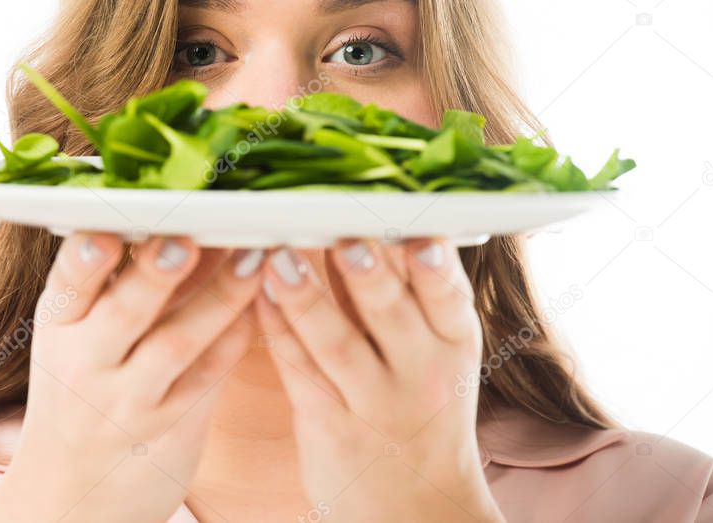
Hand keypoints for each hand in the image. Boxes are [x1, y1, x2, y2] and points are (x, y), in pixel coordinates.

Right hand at [0, 232, 264, 522]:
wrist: (70, 497)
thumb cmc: (78, 398)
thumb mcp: (78, 339)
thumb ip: (119, 285)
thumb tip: (176, 215)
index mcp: (58, 327)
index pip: (67, 284)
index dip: (86, 257)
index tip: (108, 230)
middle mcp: (86, 364)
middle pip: (123, 312)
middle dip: (156, 273)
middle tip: (188, 238)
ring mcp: (126, 402)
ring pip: (175, 345)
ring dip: (218, 299)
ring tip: (252, 258)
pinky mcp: (167, 430)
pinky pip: (206, 381)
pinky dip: (233, 342)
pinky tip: (260, 307)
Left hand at [254, 237, 504, 521]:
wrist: (416, 508)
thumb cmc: (427, 410)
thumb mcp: (441, 354)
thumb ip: (413, 293)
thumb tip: (377, 218)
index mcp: (454, 344)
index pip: (447, 296)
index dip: (432, 266)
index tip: (416, 235)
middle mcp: (420, 373)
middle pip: (390, 315)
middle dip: (366, 275)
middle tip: (344, 239)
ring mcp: (373, 404)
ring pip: (336, 344)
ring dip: (306, 299)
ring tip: (280, 259)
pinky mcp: (329, 427)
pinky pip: (299, 372)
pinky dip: (277, 332)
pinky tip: (258, 297)